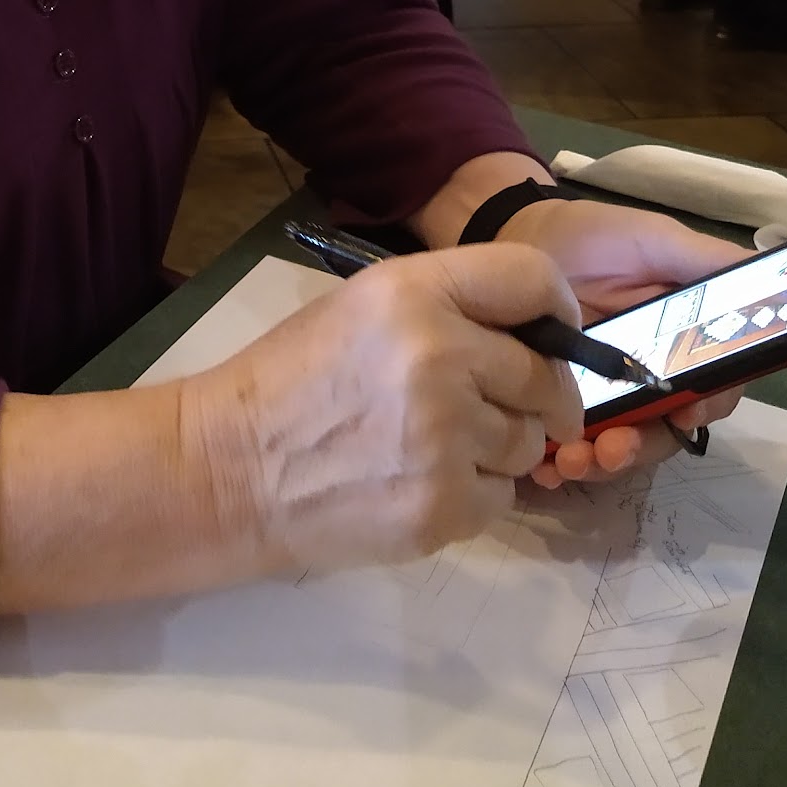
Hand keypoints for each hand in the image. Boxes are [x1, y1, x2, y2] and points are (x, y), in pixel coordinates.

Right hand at [190, 242, 584, 571]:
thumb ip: (449, 307)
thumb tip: (540, 337)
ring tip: (430, 445)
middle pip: (546, 376)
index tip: (554, 336)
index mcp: (412, 292)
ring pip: (528, 441)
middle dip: (534, 397)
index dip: (557, 310)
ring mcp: (444, 436)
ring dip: (498, 448)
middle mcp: (438, 354)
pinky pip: (503, 496)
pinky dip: (472, 495)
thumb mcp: (363, 308)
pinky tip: (416, 481)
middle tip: (492, 407)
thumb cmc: (294, 379)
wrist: (229, 467)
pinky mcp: (445, 505)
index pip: (532, 280)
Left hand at [496, 198, 744, 487]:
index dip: (705, 408)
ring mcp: (602, 394)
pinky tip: (545, 468)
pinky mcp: (557, 403)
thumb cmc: (590, 235)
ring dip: (602, 463)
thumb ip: (706, 262)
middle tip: (614, 449)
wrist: (511, 235)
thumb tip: (767, 280)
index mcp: (682, 344)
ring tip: (573, 462)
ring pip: (618, 445)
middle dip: (642, 448)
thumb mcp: (652, 240)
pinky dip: (559, 465)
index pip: (712, 391)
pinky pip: (566, 446)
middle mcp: (649, 378)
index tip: (686, 413)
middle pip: (664, 430)